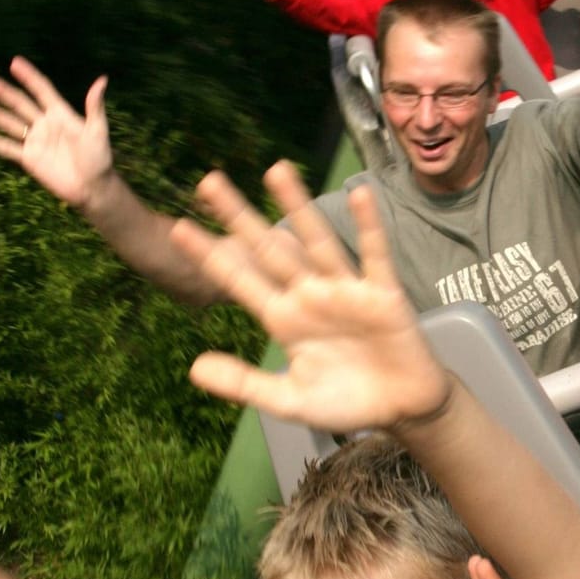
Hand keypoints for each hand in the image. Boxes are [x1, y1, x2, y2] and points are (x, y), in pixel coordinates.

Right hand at [0, 58, 115, 212]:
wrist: (92, 188)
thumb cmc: (99, 158)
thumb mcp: (98, 130)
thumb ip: (95, 106)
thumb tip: (102, 80)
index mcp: (61, 114)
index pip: (41, 90)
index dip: (29, 76)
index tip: (14, 62)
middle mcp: (45, 124)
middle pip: (20, 104)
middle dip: (3, 92)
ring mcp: (35, 141)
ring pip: (9, 123)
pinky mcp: (29, 158)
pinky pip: (7, 148)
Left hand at [170, 163, 452, 430]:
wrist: (401, 409)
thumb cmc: (346, 401)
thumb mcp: (288, 399)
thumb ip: (244, 383)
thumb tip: (194, 367)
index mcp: (283, 318)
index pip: (239, 280)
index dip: (210, 256)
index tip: (178, 228)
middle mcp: (308, 295)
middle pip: (268, 249)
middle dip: (239, 217)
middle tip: (207, 182)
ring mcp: (344, 290)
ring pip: (315, 241)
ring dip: (297, 206)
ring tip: (275, 170)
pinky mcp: (382, 293)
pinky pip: (373, 255)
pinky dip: (368, 226)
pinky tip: (359, 193)